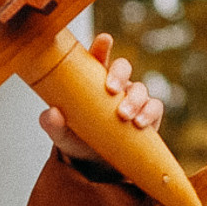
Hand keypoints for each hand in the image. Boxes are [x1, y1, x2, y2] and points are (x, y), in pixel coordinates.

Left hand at [39, 33, 164, 159]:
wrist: (97, 165)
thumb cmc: (78, 141)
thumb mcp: (62, 136)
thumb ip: (53, 125)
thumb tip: (51, 113)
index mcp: (92, 81)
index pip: (97, 58)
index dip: (102, 47)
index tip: (104, 40)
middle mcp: (115, 85)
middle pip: (122, 67)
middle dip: (119, 73)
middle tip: (112, 89)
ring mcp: (133, 98)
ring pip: (140, 88)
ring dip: (134, 99)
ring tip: (124, 116)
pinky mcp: (149, 114)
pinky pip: (155, 106)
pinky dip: (149, 113)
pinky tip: (140, 124)